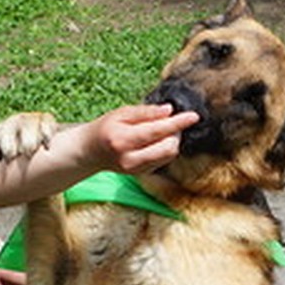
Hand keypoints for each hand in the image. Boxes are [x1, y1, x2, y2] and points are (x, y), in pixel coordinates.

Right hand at [79, 103, 198, 174]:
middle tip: (170, 121)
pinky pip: (163, 160)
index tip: (194, 116)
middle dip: (176, 133)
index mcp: (122, 140)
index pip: (156, 131)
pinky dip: (165, 148)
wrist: (91, 151)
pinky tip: (155, 141)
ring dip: (172, 141)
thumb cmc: (106, 128)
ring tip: (162, 130)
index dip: (177, 123)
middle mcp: (129, 159)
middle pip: (168, 147)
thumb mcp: (121, 113)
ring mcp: (135, 169)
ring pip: (168, 155)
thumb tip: (169, 110)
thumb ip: (145, 112)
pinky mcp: (141, 174)